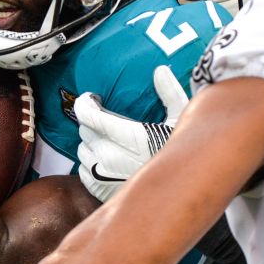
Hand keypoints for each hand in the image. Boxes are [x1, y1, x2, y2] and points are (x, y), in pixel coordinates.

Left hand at [75, 65, 187, 201]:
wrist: (178, 193)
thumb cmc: (181, 156)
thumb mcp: (181, 122)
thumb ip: (169, 93)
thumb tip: (160, 70)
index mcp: (130, 137)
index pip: (90, 116)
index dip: (85, 104)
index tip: (90, 99)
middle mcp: (112, 157)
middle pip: (85, 131)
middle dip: (92, 123)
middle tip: (104, 121)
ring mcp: (104, 176)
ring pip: (81, 151)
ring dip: (91, 144)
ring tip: (107, 141)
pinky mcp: (100, 191)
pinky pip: (82, 172)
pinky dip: (90, 164)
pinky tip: (105, 161)